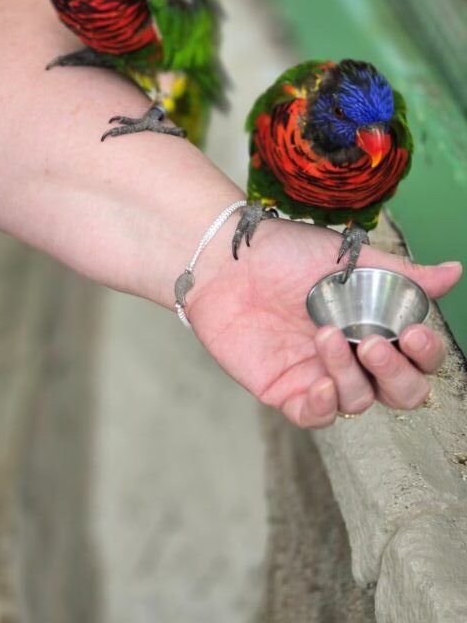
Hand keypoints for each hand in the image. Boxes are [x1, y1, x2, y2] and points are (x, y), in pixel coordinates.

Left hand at [188, 219, 461, 428]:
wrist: (227, 259)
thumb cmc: (285, 252)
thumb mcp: (348, 259)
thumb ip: (399, 274)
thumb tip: (454, 272)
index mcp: (373, 324)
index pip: (418, 357)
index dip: (424, 353)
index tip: (412, 331)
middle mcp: (352, 355)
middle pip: (400, 392)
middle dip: (396, 374)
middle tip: (373, 343)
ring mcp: (319, 374)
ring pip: (358, 401)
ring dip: (349, 373)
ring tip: (325, 334)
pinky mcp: (284, 389)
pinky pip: (315, 417)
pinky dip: (325, 408)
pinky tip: (322, 385)